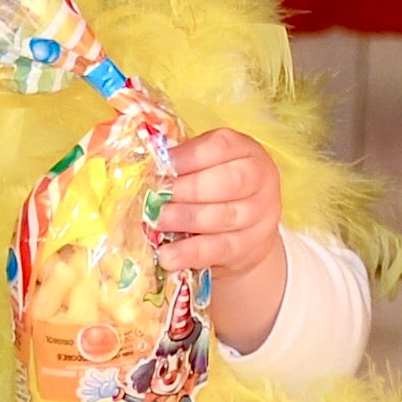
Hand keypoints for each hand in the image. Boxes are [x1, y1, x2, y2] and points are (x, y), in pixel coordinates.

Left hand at [156, 128, 288, 353]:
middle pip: (230, 182)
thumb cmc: (216, 189)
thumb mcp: (205, 168)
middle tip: (157, 197)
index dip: (190, 156)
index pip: (222, 146)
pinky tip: (168, 255)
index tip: (162, 165)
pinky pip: (220, 249)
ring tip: (157, 222)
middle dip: (189, 189)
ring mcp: (261, 215)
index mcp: (246, 151)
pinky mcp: (251, 246)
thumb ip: (181, 163)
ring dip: (186, 219)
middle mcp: (261, 179)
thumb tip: (139, 163)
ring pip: (225, 216)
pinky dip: (191, 253)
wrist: (247, 231)